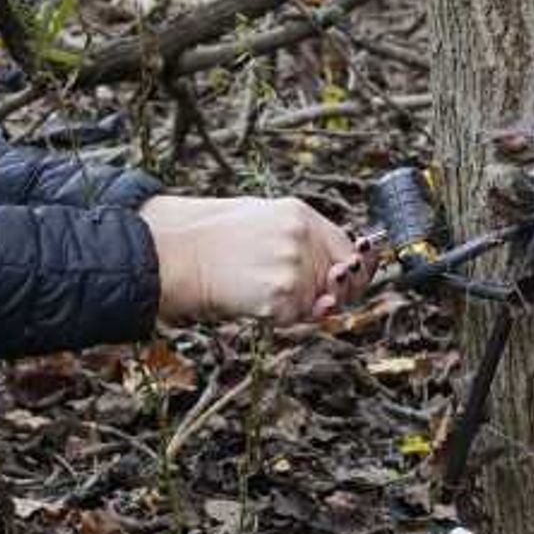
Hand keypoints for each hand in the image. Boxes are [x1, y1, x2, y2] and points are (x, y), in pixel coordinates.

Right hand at [142, 195, 360, 326]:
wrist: (179, 256)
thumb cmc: (213, 240)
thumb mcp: (264, 222)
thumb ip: (304, 240)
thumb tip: (346, 267)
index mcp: (300, 215)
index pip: (348, 248)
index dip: (354, 271)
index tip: (350, 282)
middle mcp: (302, 237)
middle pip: (340, 281)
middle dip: (325, 294)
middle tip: (289, 292)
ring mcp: (294, 266)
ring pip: (316, 303)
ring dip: (294, 307)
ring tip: (256, 287)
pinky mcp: (282, 294)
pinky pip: (295, 318)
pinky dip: (276, 318)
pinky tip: (251, 299)